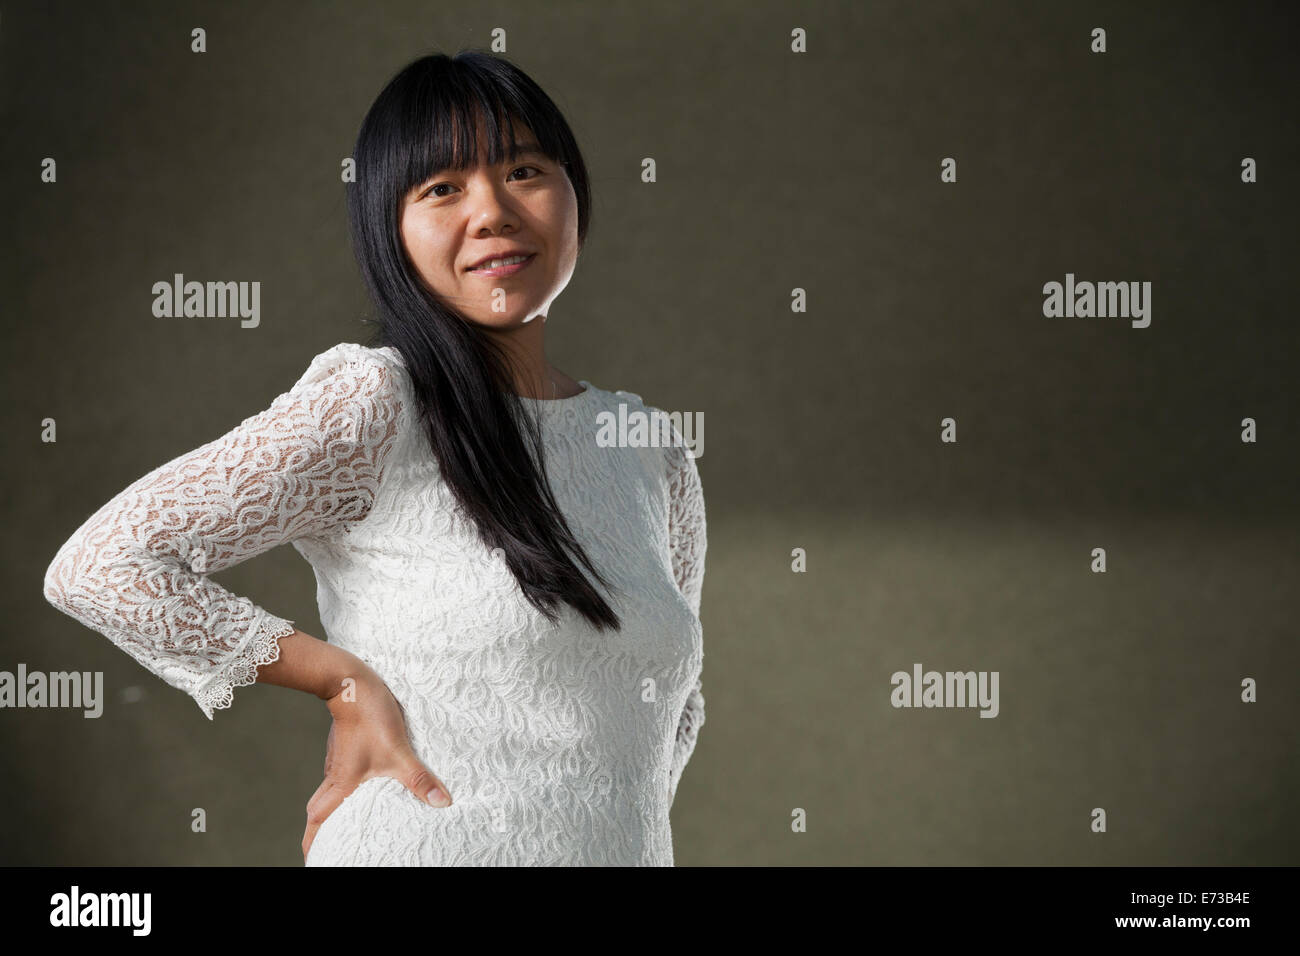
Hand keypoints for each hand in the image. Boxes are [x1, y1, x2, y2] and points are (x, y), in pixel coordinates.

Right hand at [302, 665, 451, 862]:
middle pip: (317, 807)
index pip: (317, 819)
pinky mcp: (346, 744)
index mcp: (342, 783)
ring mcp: (339, 758)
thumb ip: (419, 778)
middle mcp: (335, 773)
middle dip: (320, 828)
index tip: (312, 857)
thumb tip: (441, 802)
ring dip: (334, 805)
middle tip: (329, 842)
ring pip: (330, 788)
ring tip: (349, 818)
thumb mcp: (399, 752)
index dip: (311, 840)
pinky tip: (364, 783)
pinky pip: (341, 771)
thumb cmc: (370, 717)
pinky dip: (347, 785)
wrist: (353, 682)